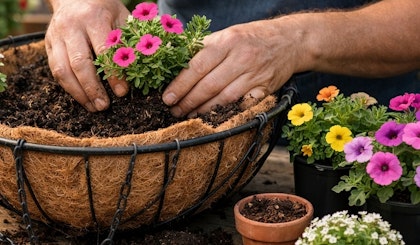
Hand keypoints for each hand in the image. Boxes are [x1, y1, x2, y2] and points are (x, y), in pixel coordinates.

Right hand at [45, 0, 129, 111]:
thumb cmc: (104, 9)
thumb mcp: (121, 18)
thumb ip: (127, 42)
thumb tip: (137, 72)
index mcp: (93, 19)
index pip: (103, 52)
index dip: (113, 75)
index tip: (123, 92)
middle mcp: (71, 27)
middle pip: (79, 64)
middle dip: (92, 89)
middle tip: (104, 106)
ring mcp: (56, 36)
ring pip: (62, 70)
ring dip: (78, 93)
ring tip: (93, 107)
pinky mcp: (48, 45)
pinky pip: (55, 70)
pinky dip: (69, 88)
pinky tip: (83, 98)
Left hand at [162, 18, 307, 116]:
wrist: (290, 40)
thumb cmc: (252, 37)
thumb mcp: (228, 34)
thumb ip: (204, 48)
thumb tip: (177, 63)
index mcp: (228, 41)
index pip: (197, 66)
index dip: (181, 85)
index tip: (167, 97)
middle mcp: (241, 58)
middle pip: (209, 86)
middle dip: (188, 101)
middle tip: (174, 111)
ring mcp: (255, 75)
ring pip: (224, 99)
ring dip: (204, 111)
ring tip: (189, 115)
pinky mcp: (266, 89)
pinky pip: (243, 105)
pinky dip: (228, 114)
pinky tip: (214, 119)